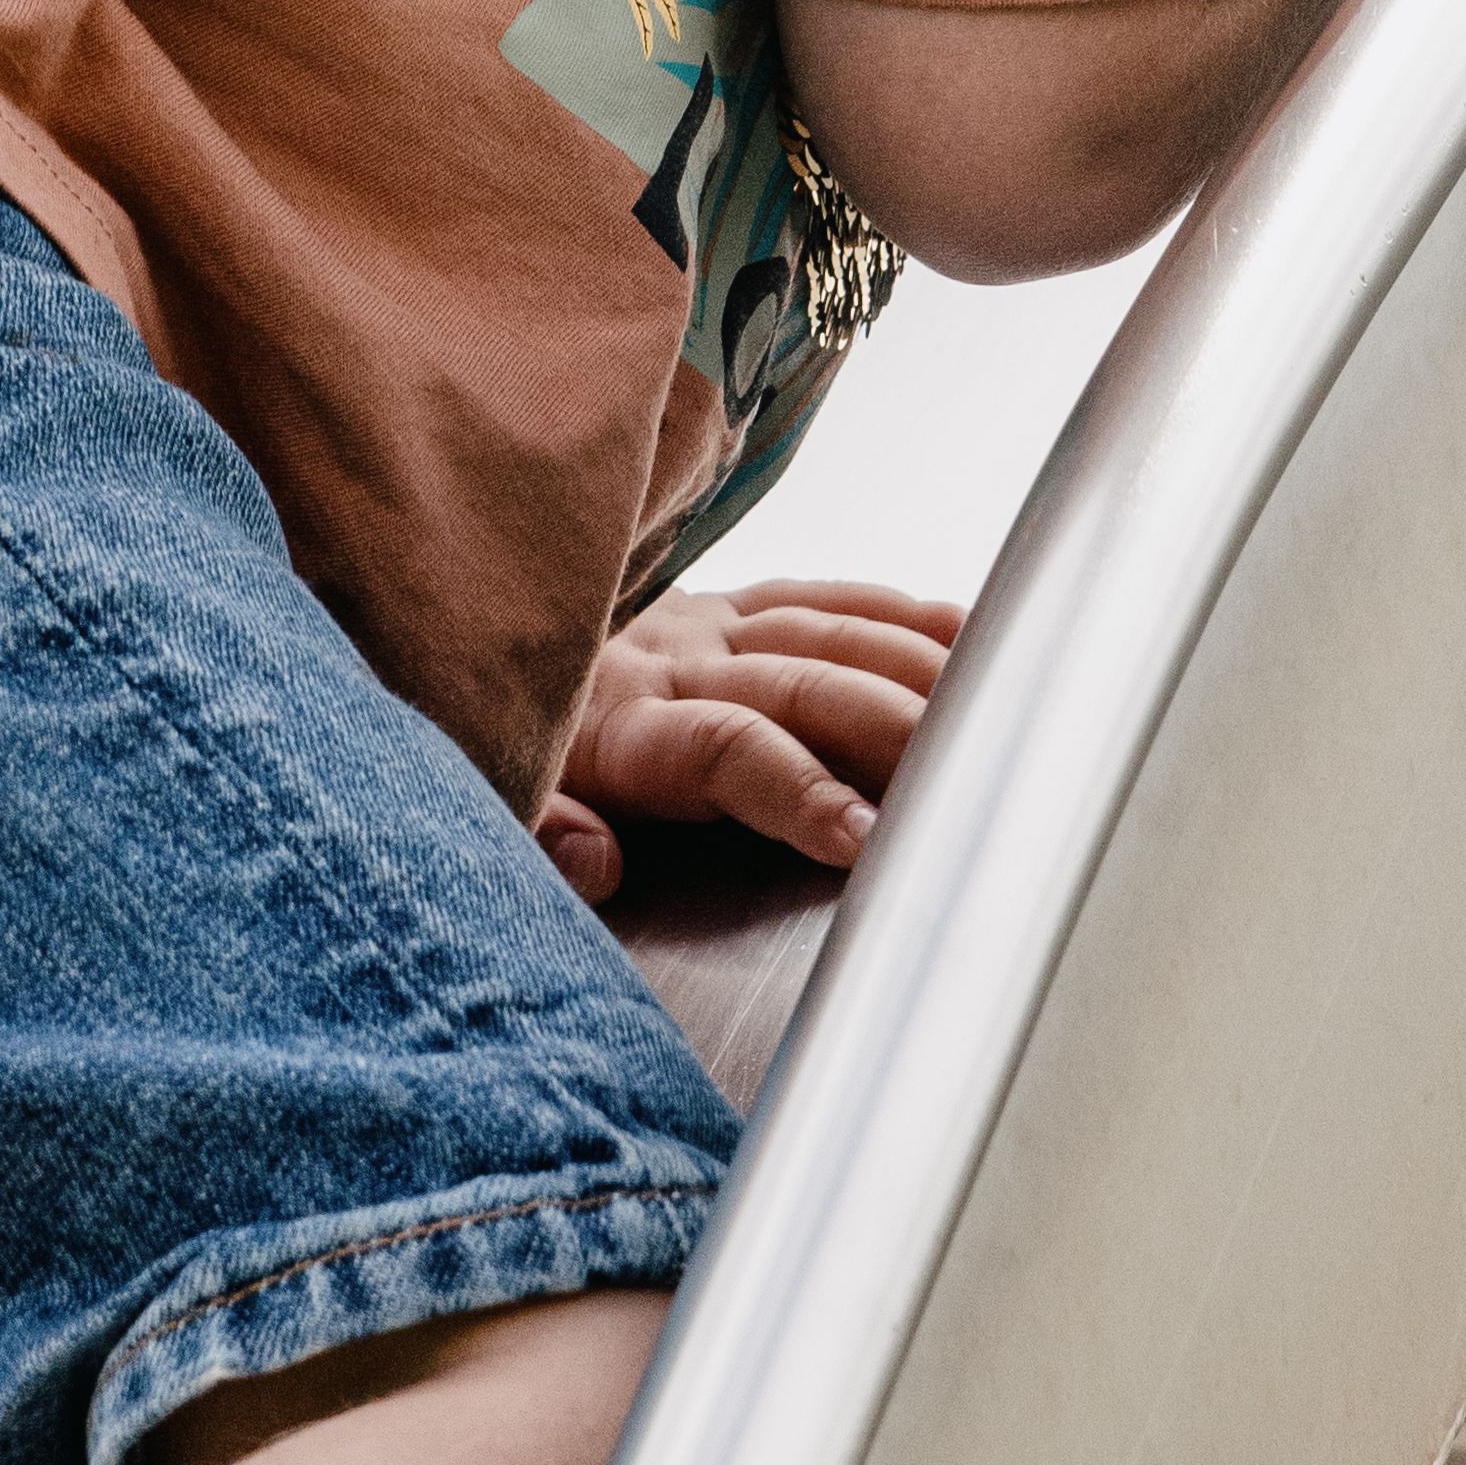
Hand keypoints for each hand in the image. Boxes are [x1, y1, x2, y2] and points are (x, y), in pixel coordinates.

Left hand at [532, 580, 966, 898]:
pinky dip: (904, 615)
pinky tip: (971, 635)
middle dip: (892, 731)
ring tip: (998, 712)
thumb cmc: (495, 740)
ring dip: (919, 671)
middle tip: (966, 778)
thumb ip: (542, 834)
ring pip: (832, 634)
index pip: (726, 750)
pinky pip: (830, 598)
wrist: (467, 623)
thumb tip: (598, 866)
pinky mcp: (733, 601)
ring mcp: (711, 621)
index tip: (863, 837)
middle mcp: (675, 659)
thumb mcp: (493, 800)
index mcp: (620, 722)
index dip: (799, 790)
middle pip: (804, 686)